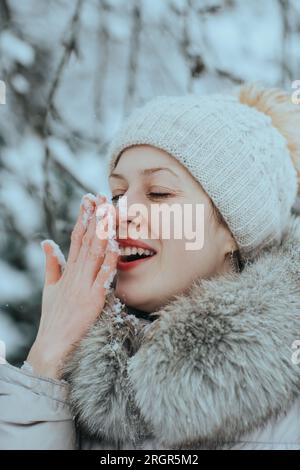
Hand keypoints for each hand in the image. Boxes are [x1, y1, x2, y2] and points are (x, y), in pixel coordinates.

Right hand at [27, 194, 118, 378]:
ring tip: (108, 213)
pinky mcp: (93, 299)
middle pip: (87, 241)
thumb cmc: (53, 317)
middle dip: (95, 218)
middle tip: (102, 197)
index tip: (89, 201)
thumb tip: (47, 242)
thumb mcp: (50, 287)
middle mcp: (76, 274)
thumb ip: (51, 264)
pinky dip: (109, 262)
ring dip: (102, 233)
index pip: (76, 238)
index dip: (83, 218)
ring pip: (95, 254)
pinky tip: (116, 246)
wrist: (52, 344)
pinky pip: (103, 278)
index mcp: (68, 271)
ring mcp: (84, 286)